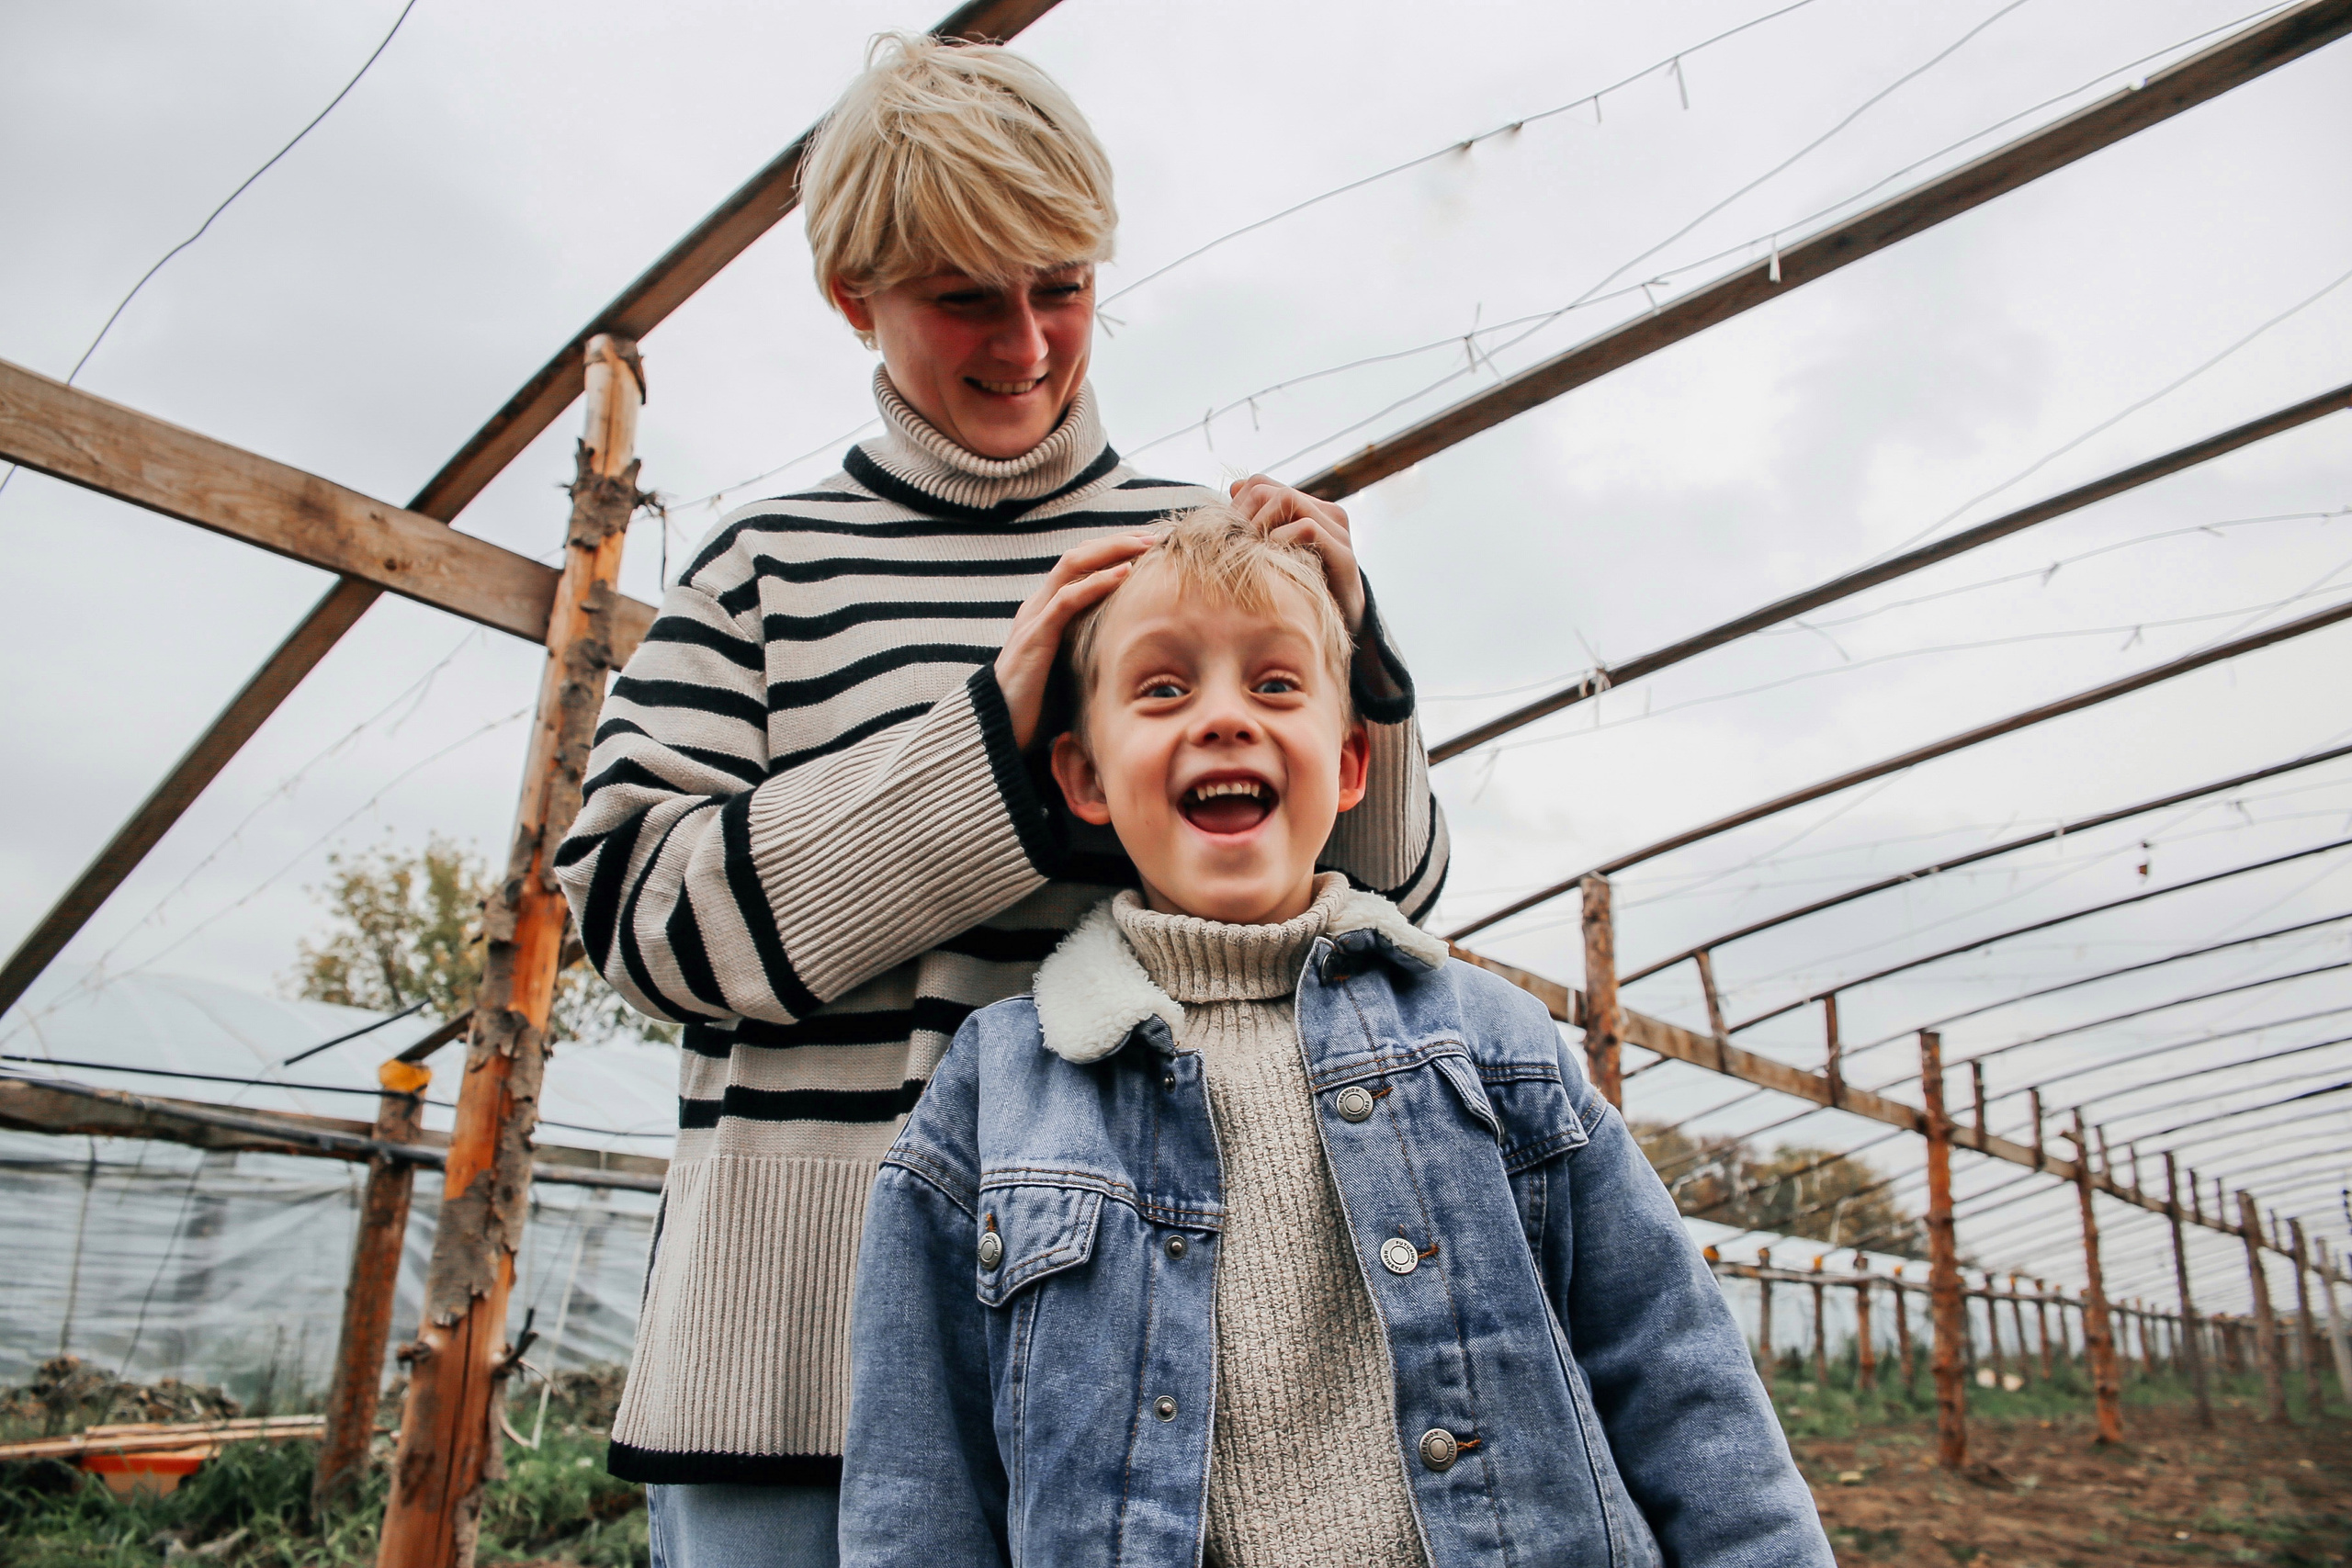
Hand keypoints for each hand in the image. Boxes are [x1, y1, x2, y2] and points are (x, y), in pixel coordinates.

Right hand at [996, 532, 1157, 749]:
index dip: (1113, 550)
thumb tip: (1140, 654)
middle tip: (1154, 535)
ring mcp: (1034, 618)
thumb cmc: (1041, 708)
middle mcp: (1038, 606)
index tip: (1150, 546)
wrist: (1001, 734)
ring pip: (1072, 565)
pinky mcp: (1034, 637)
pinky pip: (1066, 599)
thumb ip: (1095, 650)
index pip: (1081, 565)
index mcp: (1047, 611)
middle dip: (1117, 541)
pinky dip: (1096, 583)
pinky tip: (1124, 573)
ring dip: (1111, 551)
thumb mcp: (1075, 669)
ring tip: (1144, 544)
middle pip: (1078, 555)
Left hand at [1229, 475, 1365, 634]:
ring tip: (1248, 552)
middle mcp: (1328, 513)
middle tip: (1231, 546)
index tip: (1223, 534)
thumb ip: (1257, 520)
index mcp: (1310, 508)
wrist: (1338, 629)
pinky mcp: (1344, 555)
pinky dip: (1281, 540)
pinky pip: (1306, 528)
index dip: (1236, 504)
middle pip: (1270, 490)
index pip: (1261, 483)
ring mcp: (1338, 532)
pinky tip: (1270, 562)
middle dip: (1244, 515)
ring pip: (1288, 499)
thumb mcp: (1274, 553)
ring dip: (1259, 524)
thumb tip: (1234, 486)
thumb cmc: (1300, 591)